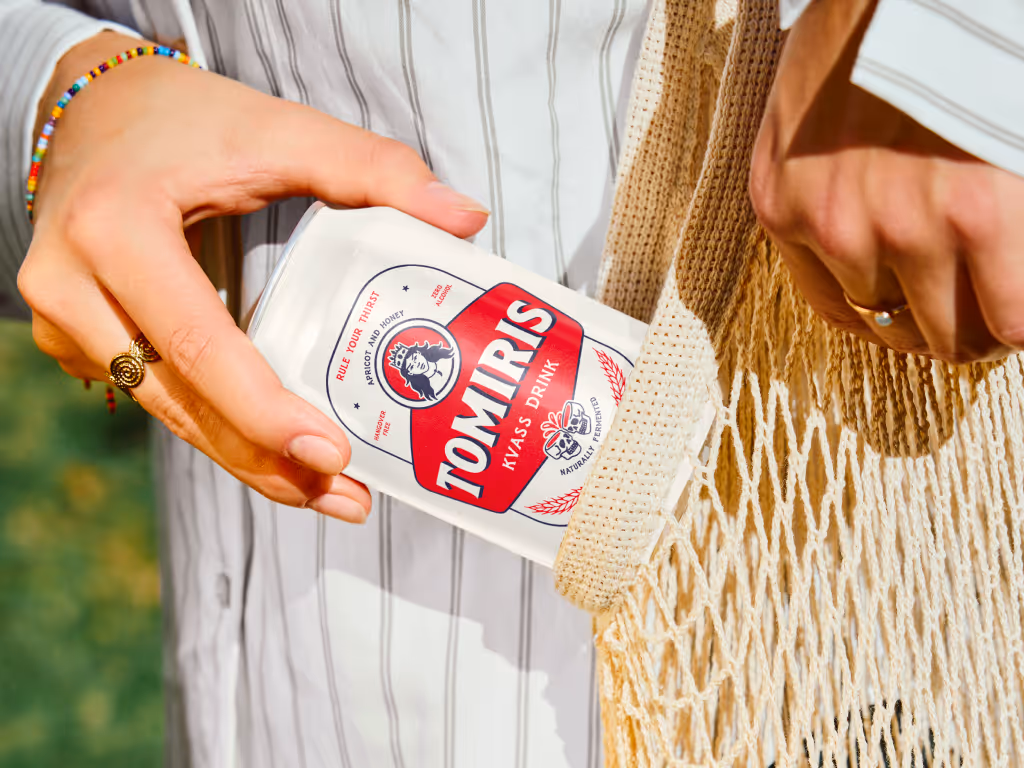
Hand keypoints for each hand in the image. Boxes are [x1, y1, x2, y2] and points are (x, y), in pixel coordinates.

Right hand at [19, 32, 488, 519]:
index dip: (262, 411)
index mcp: (116, 229)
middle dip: (265, 461)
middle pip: (178, 402)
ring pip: (165, 413)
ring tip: (324, 489)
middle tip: (347, 497)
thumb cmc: (185, 118)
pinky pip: (155, 396)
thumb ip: (375, 169)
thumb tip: (466, 219)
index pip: (196, 343)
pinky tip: (272, 445)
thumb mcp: (279, 130)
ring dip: (242, 456)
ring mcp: (62, 321)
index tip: (332, 456)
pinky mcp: (74, 340)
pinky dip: (213, 423)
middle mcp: (71, 286)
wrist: (87, 110)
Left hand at [750, 0, 1023, 362]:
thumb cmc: (865, 27)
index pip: (833, 305)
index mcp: (783, 205)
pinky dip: (1021, 320)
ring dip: (982, 331)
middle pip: (893, 327)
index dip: (885, 317)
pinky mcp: (979, 220)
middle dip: (935, 329)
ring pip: (952, 334)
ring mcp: (905, 230)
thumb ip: (818, 184)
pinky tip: (1021, 304)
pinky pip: (1013, 315)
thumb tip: (867, 240)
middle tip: (970, 315)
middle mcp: (834, 229)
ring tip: (1002, 312)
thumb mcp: (804, 112)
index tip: (915, 312)